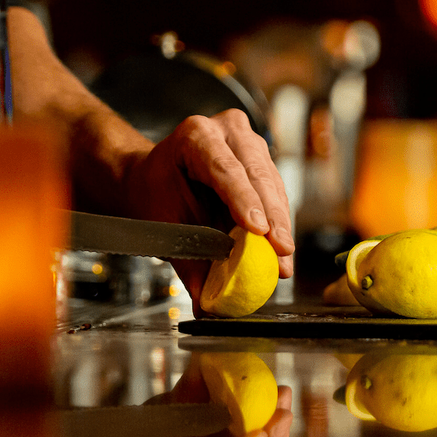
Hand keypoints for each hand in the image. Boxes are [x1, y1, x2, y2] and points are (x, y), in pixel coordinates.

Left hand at [121, 109, 294, 300]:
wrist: (152, 177)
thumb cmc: (154, 194)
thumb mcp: (163, 224)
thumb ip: (188, 261)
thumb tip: (207, 306)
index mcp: (194, 135)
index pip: (223, 167)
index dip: (244, 200)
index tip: (260, 231)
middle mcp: (225, 130)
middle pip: (256, 173)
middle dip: (273, 217)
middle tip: (282, 253)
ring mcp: (247, 140)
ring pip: (272, 182)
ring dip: (280, 223)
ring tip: (284, 259)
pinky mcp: (262, 158)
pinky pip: (275, 191)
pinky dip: (278, 221)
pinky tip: (281, 249)